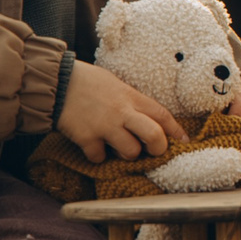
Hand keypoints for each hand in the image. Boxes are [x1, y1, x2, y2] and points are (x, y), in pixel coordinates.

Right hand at [58, 60, 183, 162]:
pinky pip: (100, 158)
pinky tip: (93, 146)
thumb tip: (147, 117)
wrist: (56, 82)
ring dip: (127, 154)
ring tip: (118, 146)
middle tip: (153, 151)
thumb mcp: (116, 84)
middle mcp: (122, 112)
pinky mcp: (87, 138)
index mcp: (131, 97)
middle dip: (158, 148)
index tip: (184, 140)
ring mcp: (105, 126)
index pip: (162, 114)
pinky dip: (98, 156)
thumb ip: (132, 101)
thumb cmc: (88, 81)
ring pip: (131, 152)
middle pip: (154, 136)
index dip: (176, 130)